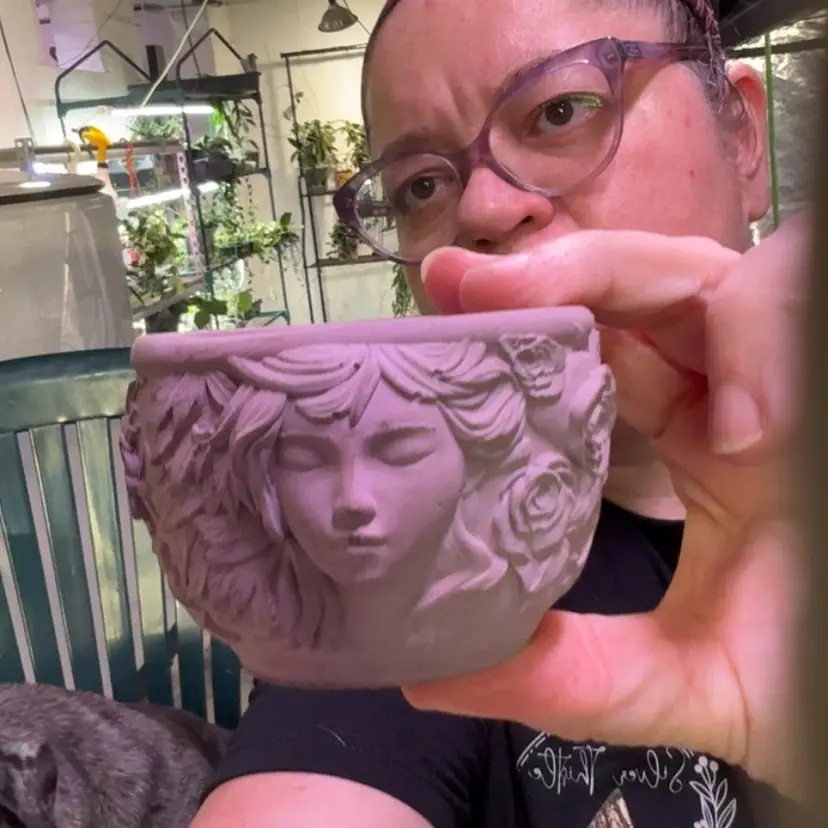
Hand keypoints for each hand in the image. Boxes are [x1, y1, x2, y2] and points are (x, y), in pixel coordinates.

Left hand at [403, 215, 808, 795]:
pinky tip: (743, 434)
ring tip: (525, 308)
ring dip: (612, 277)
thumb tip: (429, 678)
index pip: (599, 356)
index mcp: (696, 438)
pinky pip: (799, 297)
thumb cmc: (810, 665)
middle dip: (542, 276)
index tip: (438, 321)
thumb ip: (576, 678)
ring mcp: (790, 367)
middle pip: (631, 289)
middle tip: (454, 283)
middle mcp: (736, 389)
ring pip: (697, 270)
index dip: (518, 333)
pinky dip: (763, 349)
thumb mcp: (687, 681)